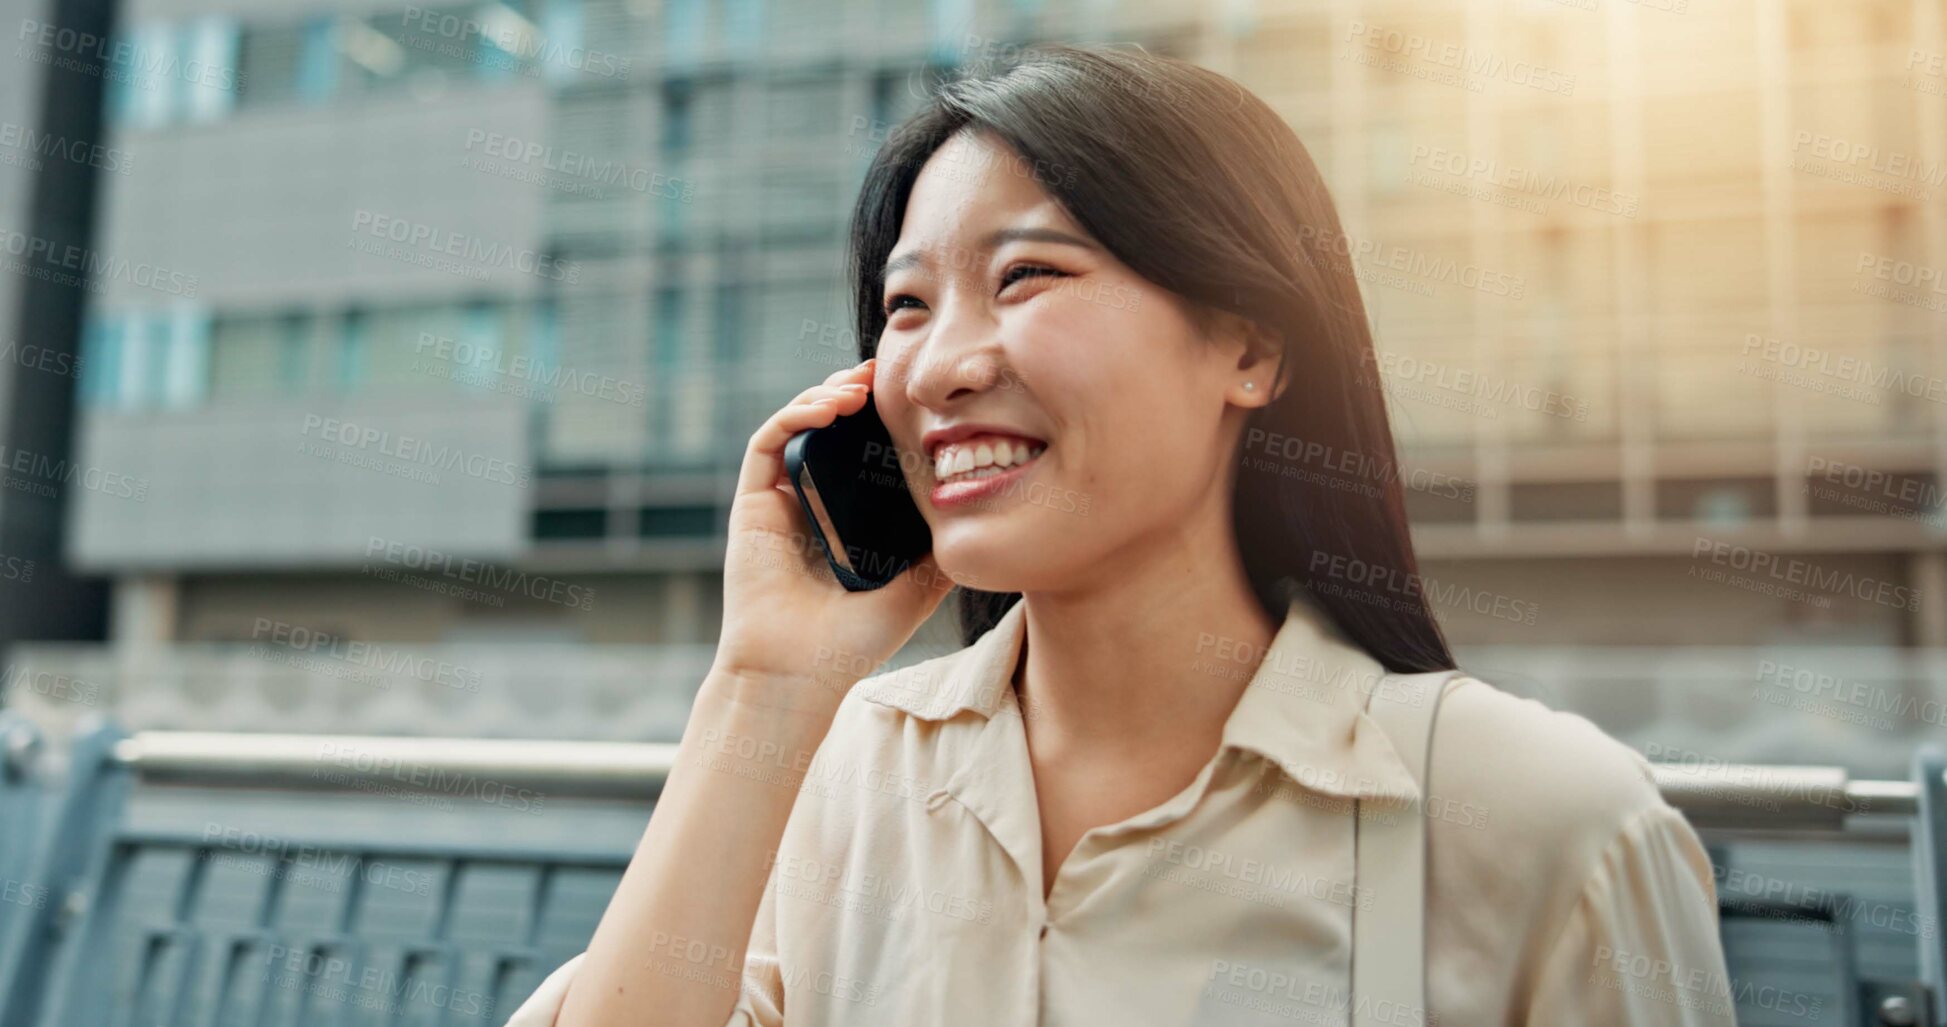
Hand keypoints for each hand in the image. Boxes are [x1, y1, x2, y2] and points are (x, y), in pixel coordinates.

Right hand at [714, 359, 959, 704]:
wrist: (801, 673)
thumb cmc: (854, 641)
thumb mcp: (918, 587)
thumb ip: (943, 550)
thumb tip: (986, 515)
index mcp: (846, 517)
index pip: (861, 450)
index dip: (882, 417)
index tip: (914, 395)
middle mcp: (810, 502)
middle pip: (828, 427)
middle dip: (855, 392)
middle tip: (887, 372)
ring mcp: (779, 500)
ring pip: (797, 424)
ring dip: (826, 394)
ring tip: (862, 386)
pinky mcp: (752, 503)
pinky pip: (768, 442)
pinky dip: (797, 415)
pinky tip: (831, 408)